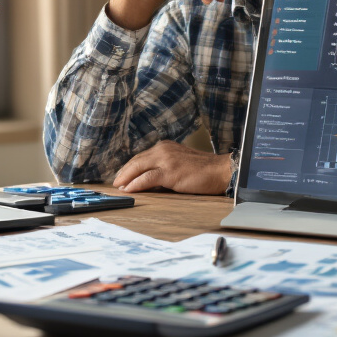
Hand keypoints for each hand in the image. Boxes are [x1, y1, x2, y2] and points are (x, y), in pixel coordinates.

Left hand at [112, 141, 232, 194]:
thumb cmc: (204, 170)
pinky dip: (136, 184)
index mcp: (165, 147)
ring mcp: (166, 159)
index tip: (122, 176)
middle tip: (116, 182)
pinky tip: (129, 189)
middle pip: (137, 161)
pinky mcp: (169, 172)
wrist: (220, 171)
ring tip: (119, 186)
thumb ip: (165, 167)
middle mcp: (163, 150)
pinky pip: (147, 178)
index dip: (130, 167)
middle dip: (124, 172)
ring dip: (126, 178)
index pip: (142, 156)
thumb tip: (149, 180)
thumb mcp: (180, 163)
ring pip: (138, 167)